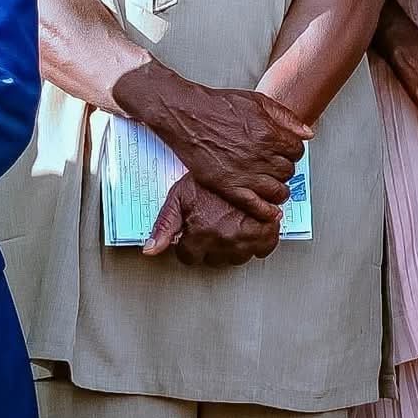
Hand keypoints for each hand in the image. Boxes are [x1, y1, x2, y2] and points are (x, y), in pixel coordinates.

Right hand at [115, 61, 309, 223]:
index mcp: (269, 134)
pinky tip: (271, 212)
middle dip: (286, 169)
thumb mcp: (258, 101)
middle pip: (288, 171)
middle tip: (277, 167)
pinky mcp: (226, 185)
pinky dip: (265, 211)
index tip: (287, 151)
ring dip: (280, 190)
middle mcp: (259, 155)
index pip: (297, 150)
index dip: (294, 151)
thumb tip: (308, 133)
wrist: (188, 115)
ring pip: (276, 190)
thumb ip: (286, 117)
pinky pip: (252, 204)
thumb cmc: (221, 105)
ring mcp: (243, 172)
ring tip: (276, 187)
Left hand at [144, 174, 279, 266]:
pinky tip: (251, 231)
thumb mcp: (179, 197)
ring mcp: (246, 237)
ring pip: (237, 257)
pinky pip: (263, 249)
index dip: (189, 245)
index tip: (193, 237)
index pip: (189, 257)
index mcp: (200, 233)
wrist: (238, 157)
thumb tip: (150, 249)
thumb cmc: (208, 175)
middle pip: (214, 260)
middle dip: (211, 246)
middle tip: (213, 228)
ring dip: (234, 245)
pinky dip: (259, 242)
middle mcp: (224, 239)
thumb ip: (164, 225)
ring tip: (230, 228)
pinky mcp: (267, 230)